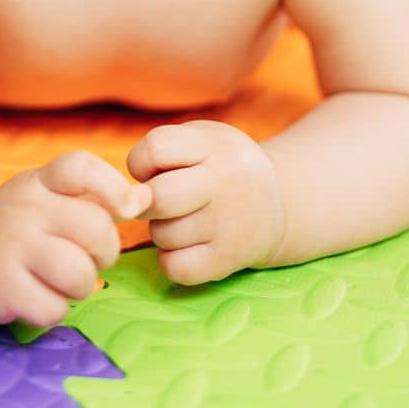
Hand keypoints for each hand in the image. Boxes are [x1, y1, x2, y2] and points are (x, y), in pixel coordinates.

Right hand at [0, 150, 150, 326]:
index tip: (127, 207)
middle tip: (92, 256)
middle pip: (96, 229)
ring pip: (79, 274)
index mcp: (40, 181)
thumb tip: (144, 199)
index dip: (114, 186)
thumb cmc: (21, 223)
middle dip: (106, 251)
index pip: (80, 167)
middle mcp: (25, 209)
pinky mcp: (2, 289)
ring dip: (84, 285)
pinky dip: (56, 310)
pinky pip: (54, 309)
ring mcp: (11, 248)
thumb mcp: (49, 195)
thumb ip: (96, 194)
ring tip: (67, 280)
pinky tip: (41, 296)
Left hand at [127, 120, 284, 285]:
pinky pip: (175, 268)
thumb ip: (163, 150)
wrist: (278, 205)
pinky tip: (185, 245)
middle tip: (159, 201)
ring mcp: (227, 225)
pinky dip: (170, 260)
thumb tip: (130, 195)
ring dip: (160, 230)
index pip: (155, 149)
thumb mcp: (202, 139)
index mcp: (213, 146)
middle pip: (158, 198)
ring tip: (181, 219)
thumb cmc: (222, 166)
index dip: (141, 162)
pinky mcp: (227, 260)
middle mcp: (224, 183)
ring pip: (162, 234)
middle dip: (146, 201)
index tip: (154, 170)